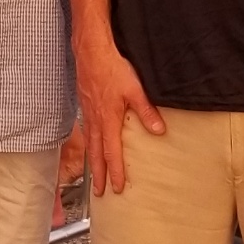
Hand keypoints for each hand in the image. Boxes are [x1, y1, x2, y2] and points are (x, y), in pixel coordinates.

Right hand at [77, 42, 163, 196]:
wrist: (91, 51)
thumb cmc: (112, 68)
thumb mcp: (135, 89)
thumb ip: (146, 112)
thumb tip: (159, 131)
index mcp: (108, 120)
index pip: (112, 152)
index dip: (115, 171)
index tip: (117, 188)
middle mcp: (95, 120)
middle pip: (96, 154)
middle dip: (99, 175)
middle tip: (100, 192)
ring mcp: (88, 113)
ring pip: (89, 144)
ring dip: (92, 162)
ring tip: (94, 176)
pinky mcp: (85, 105)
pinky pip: (86, 131)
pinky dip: (88, 145)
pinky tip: (92, 146)